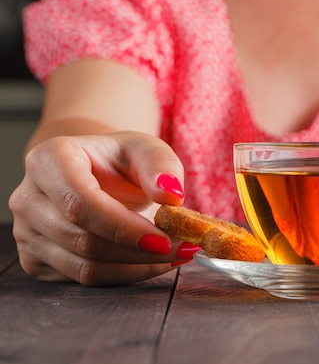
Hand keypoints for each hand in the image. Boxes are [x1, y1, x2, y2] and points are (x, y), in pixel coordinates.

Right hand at [9, 131, 194, 285]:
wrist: (95, 172)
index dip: (123, 228)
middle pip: (83, 240)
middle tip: (182, 249)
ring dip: (136, 268)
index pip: (81, 203)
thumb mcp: (146, 150)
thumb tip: (171, 194)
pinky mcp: (35, 259)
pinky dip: (124, 275)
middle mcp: (28, 197)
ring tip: (173, 256)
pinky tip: (150, 262)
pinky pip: (82, 280)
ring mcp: (26, 232)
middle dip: (139, 252)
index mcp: (49, 160)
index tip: (164, 239)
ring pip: (84, 267)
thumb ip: (161, 166)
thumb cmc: (119, 159)